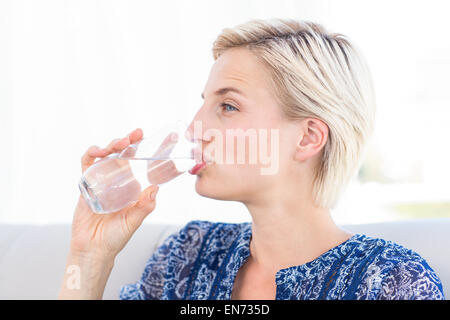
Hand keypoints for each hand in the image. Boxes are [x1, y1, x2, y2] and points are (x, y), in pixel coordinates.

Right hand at [70, 128, 159, 259]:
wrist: (94, 250)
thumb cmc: (116, 237)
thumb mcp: (134, 221)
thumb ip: (145, 206)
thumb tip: (156, 188)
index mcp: (130, 187)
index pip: (137, 163)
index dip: (143, 150)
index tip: (154, 139)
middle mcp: (116, 181)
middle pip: (121, 155)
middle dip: (128, 141)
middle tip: (137, 134)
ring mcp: (100, 181)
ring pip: (105, 156)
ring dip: (112, 145)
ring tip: (120, 143)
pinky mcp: (85, 185)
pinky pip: (86, 166)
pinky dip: (91, 155)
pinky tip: (97, 152)